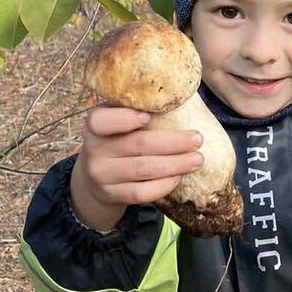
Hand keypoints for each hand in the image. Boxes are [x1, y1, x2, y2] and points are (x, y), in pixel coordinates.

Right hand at [69, 106, 203, 229]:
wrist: (94, 177)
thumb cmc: (116, 139)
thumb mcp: (116, 119)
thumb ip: (135, 109)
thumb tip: (178, 97)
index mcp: (94, 125)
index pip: (102, 121)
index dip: (125, 119)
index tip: (149, 116)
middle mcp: (94, 150)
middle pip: (137, 145)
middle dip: (173, 142)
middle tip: (197, 139)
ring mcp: (101, 175)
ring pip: (143, 170)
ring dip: (175, 164)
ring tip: (197, 159)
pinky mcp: (111, 195)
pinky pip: (141, 193)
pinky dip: (163, 185)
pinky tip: (178, 177)